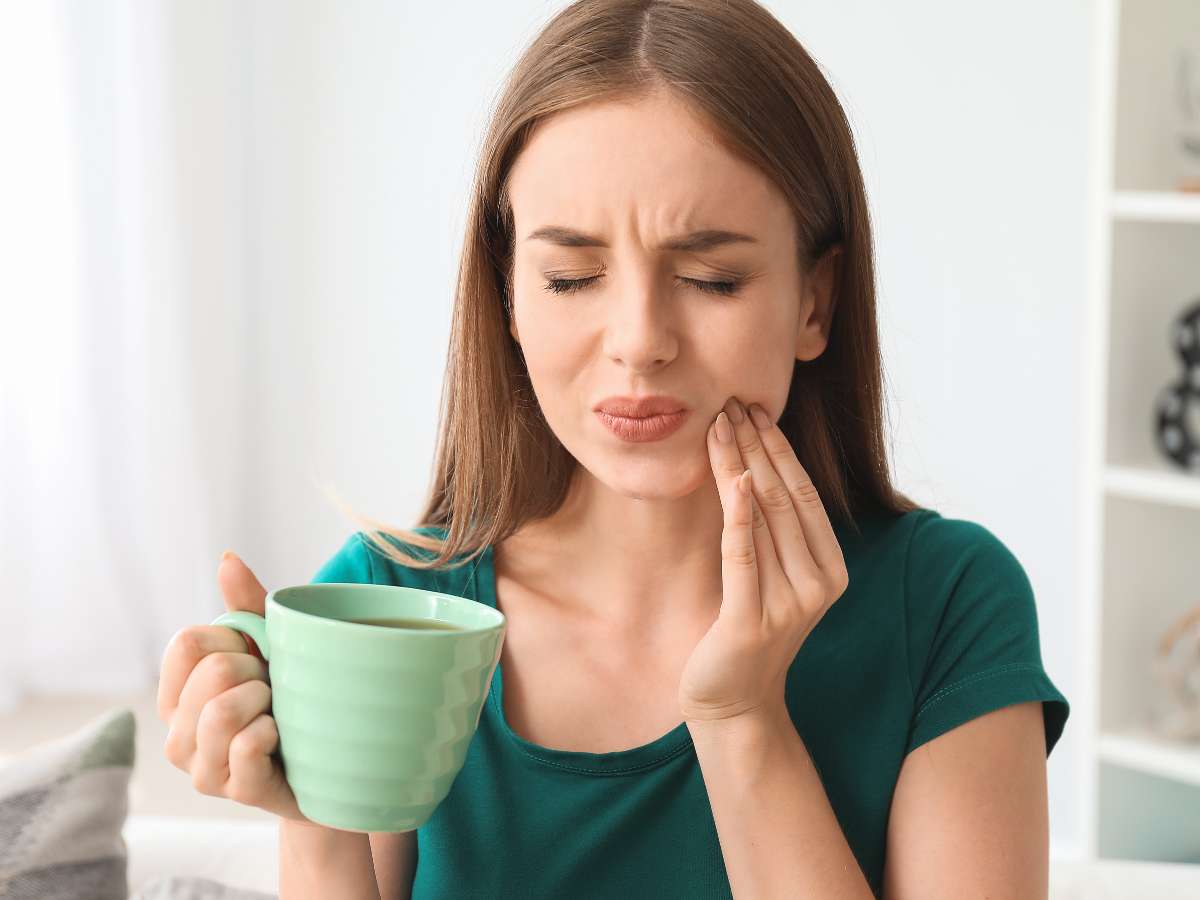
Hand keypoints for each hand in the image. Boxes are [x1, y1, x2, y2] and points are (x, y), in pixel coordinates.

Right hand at [158, 551, 310, 823]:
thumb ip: (246, 606)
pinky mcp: (236, 792)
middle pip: (211, 672)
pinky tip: (282, 737)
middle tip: (274, 690)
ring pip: (221, 712)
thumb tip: (227, 557)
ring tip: (278, 711)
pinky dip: (272, 730)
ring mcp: (202, 769)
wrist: (331, 765)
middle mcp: (177, 735)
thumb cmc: (291, 702)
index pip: (186, 645)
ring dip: (265, 700)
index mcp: (176, 696)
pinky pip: (246, 745)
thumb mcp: (272, 648)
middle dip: (256, 670)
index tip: (256, 658)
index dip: (233, 640)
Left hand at [678, 396, 849, 724]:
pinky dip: (736, 515)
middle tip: (732, 402)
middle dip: (757, 445)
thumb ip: (774, 531)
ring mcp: (789, 605)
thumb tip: (753, 465)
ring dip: (738, 464)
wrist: (733, 702)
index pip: (804, 494)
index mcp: (831, 570)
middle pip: (784, 497)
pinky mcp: (751, 622)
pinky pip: (743, 557)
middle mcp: (819, 585)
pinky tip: (728, 478)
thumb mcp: (770, 575)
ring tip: (718, 425)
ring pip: (762, 517)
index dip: (779, 448)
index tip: (755, 408)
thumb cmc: (748, 630)